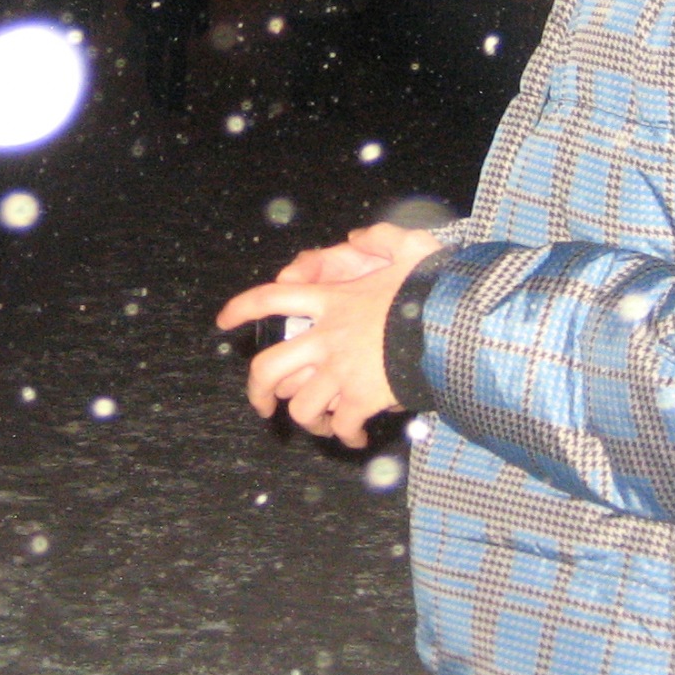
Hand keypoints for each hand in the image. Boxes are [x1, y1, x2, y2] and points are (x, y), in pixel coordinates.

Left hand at [217, 223, 444, 448]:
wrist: (451, 325)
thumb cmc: (433, 288)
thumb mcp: (410, 248)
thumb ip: (382, 238)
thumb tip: (357, 238)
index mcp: (331, 301)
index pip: (271, 298)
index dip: (242, 309)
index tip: (224, 322)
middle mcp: (326, 337)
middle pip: (269, 369)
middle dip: (257, 392)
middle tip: (261, 405)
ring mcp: (339, 370)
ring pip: (300, 405)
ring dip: (307, 420)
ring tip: (320, 425)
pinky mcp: (360, 398)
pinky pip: (340, 424)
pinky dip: (344, 435)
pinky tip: (354, 437)